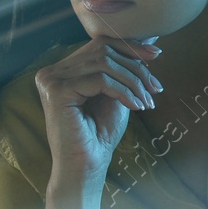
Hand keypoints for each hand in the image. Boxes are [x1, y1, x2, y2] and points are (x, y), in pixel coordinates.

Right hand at [33, 35, 162, 188]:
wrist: (86, 166)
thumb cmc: (100, 134)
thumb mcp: (115, 93)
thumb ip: (123, 68)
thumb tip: (148, 42)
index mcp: (62, 70)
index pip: (99, 44)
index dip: (129, 46)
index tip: (157, 55)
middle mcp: (51, 72)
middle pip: (103, 49)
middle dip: (136, 66)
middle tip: (155, 88)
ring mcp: (51, 80)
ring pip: (104, 63)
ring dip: (133, 81)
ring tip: (147, 101)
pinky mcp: (57, 91)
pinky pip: (100, 79)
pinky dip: (123, 91)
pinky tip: (135, 106)